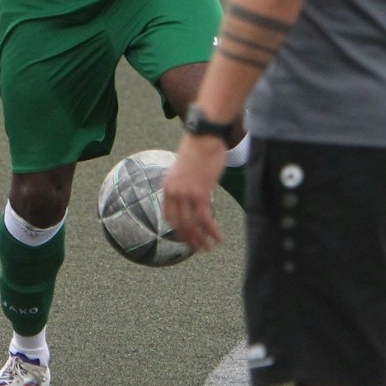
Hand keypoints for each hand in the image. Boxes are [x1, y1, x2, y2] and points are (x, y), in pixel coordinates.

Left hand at [163, 134, 226, 252]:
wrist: (204, 137)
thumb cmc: (196, 151)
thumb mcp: (182, 170)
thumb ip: (182, 186)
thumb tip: (189, 199)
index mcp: (167, 188)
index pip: (168, 217)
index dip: (177, 231)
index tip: (186, 237)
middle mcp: (174, 193)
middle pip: (180, 225)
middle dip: (190, 240)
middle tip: (199, 248)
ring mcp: (186, 194)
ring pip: (192, 225)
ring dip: (201, 239)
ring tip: (209, 247)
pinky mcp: (201, 193)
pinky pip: (205, 219)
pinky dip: (212, 231)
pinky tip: (218, 237)